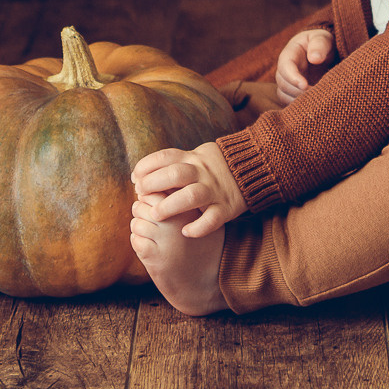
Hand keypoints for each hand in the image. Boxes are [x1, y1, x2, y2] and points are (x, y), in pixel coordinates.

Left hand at [131, 141, 246, 237]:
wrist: (253, 167)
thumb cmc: (214, 166)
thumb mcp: (195, 157)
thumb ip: (173, 164)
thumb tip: (139, 174)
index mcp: (194, 159)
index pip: (166, 157)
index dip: (147, 166)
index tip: (135, 178)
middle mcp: (203, 173)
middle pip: (176, 174)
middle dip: (154, 184)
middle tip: (140, 195)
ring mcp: (215, 190)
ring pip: (192, 196)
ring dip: (171, 205)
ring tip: (155, 214)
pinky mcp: (227, 207)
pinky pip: (213, 218)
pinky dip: (199, 227)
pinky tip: (186, 232)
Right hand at [275, 27, 336, 104]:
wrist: (321, 50)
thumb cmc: (321, 42)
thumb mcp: (322, 38)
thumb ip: (319, 45)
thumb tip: (315, 58)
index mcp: (290, 54)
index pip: (285, 67)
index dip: (293, 77)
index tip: (304, 85)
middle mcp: (285, 69)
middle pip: (282, 83)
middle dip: (296, 91)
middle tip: (315, 96)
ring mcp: (288, 82)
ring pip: (284, 95)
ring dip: (297, 101)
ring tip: (315, 101)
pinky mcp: (293, 92)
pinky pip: (289, 102)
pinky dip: (299, 106)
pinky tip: (313, 105)